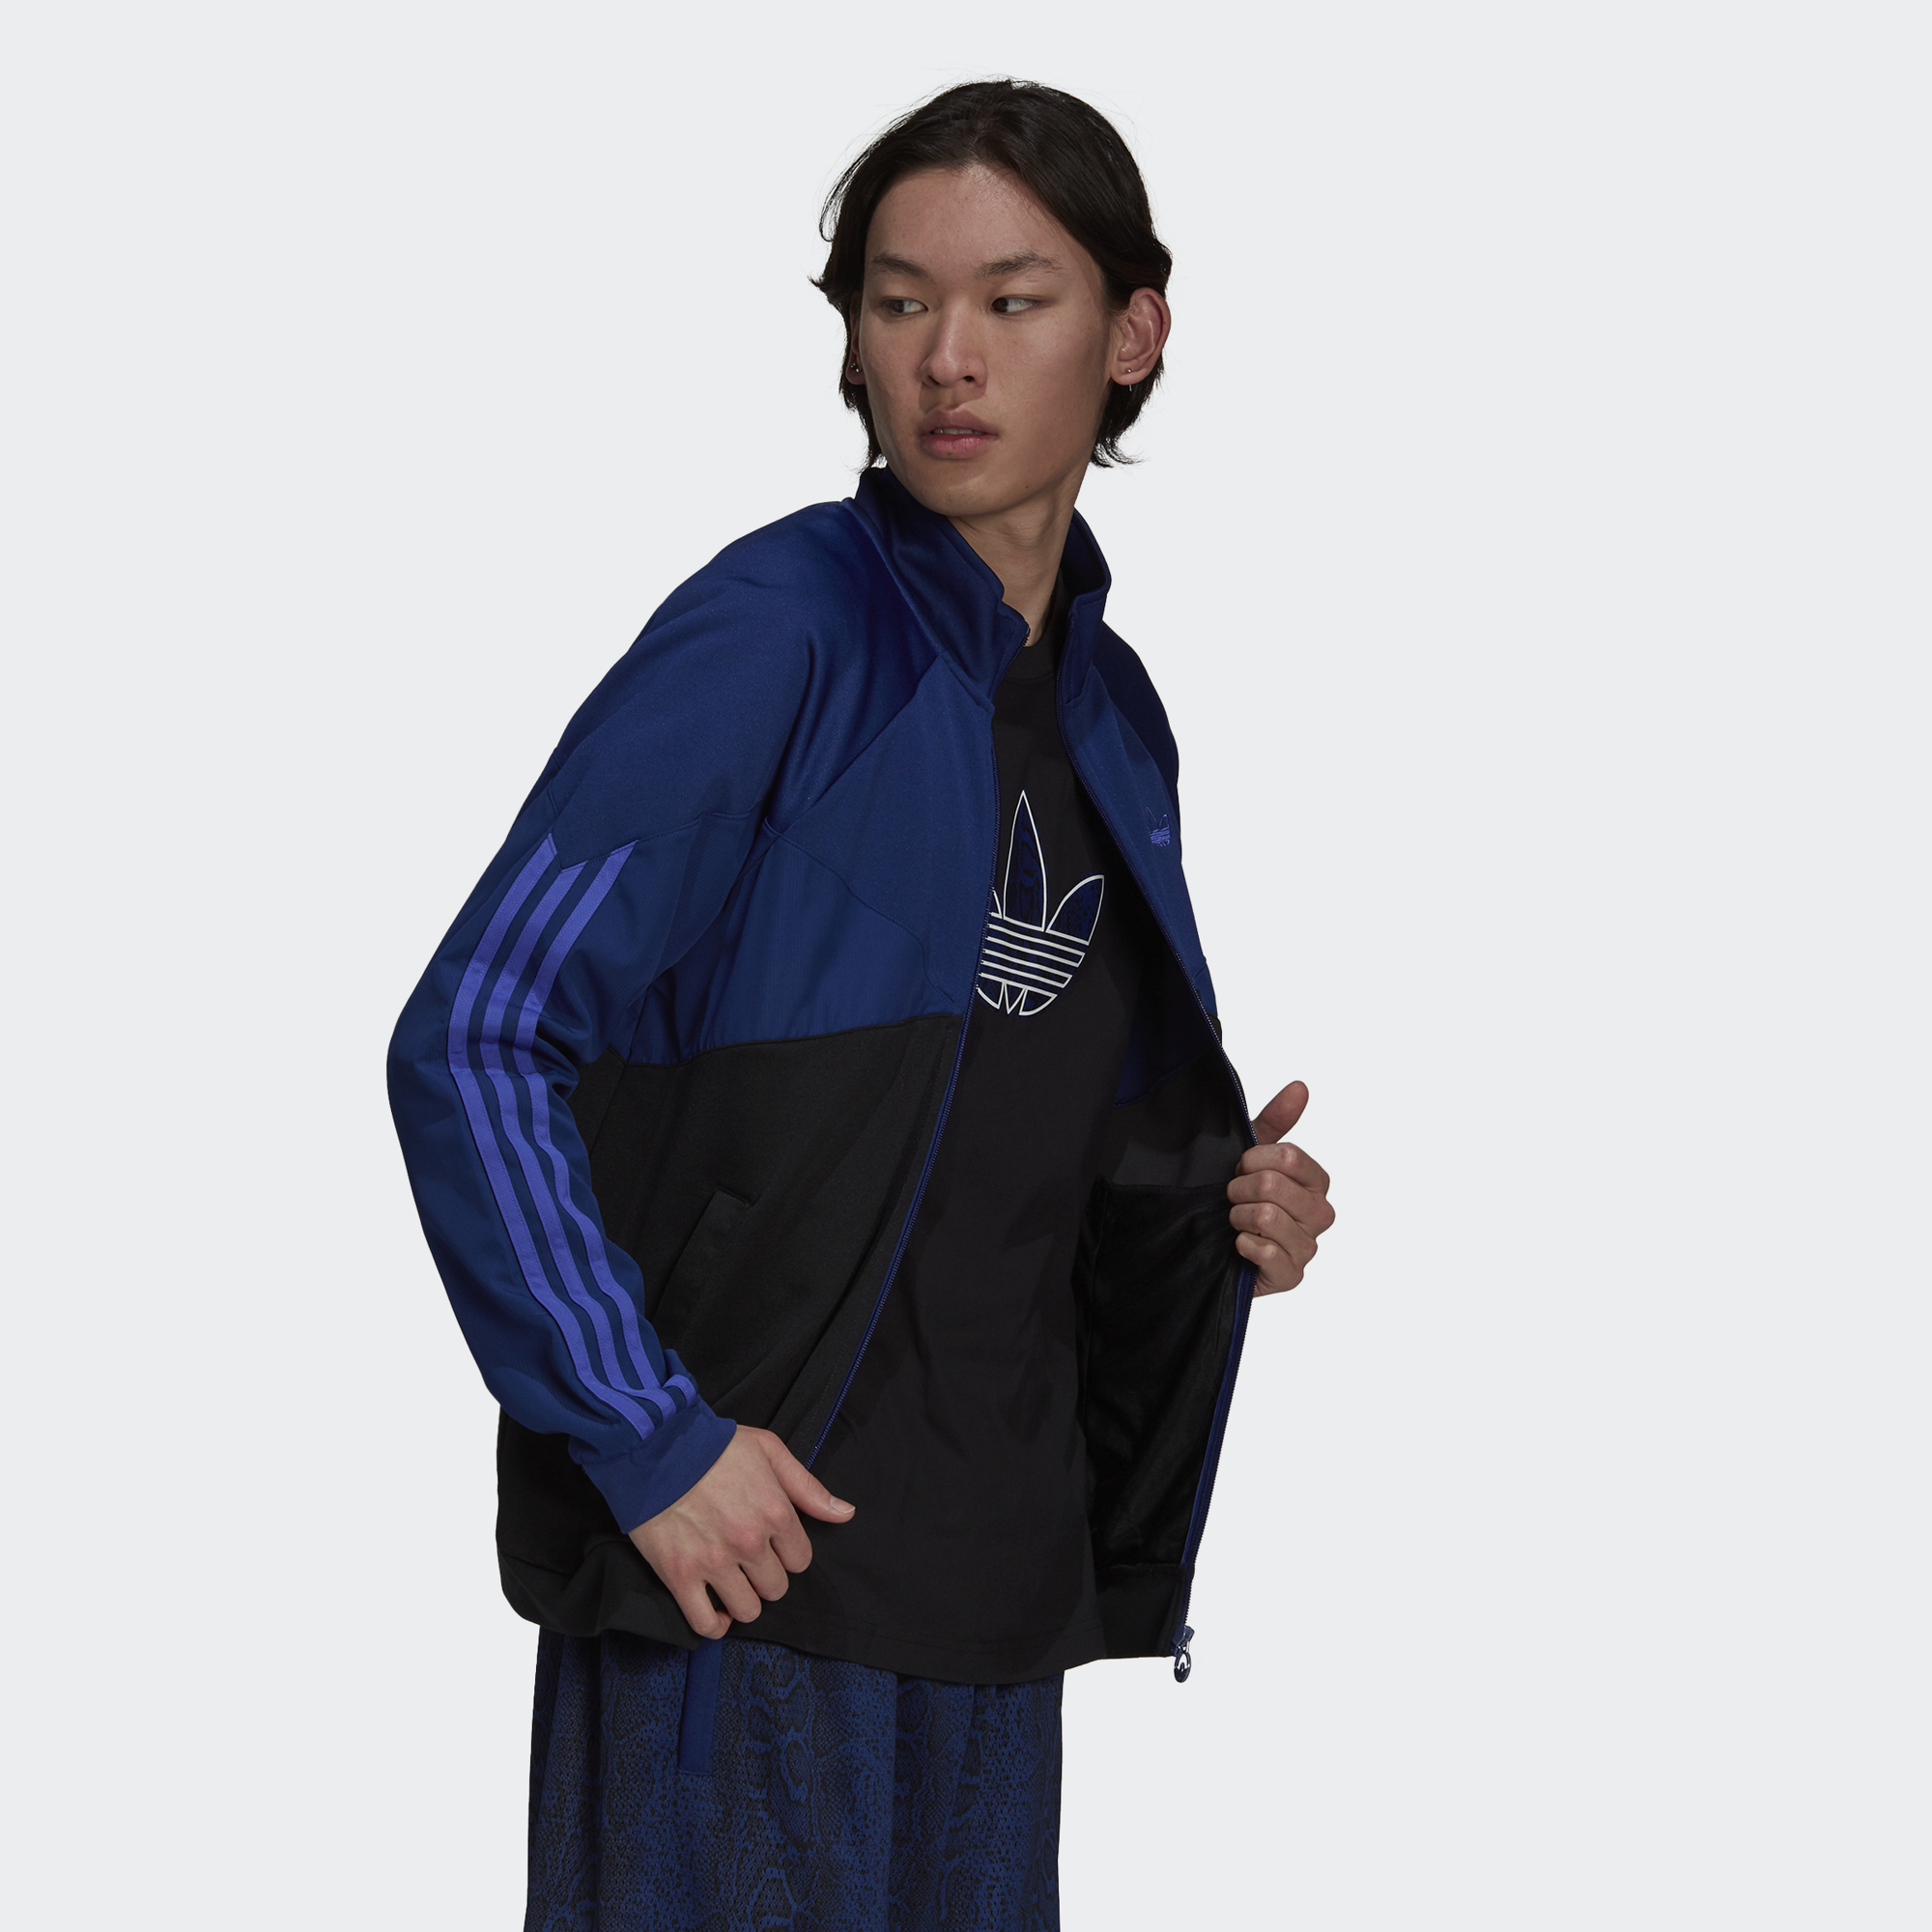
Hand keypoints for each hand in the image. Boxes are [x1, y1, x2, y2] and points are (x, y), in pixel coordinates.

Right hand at [627, 1425, 853, 1638]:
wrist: (656, 1446)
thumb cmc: (715, 1445)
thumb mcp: (770, 1451)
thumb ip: (808, 1488)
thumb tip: (845, 1514)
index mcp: (775, 1512)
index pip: (800, 1560)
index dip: (787, 1553)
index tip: (771, 1544)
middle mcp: (749, 1542)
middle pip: (776, 1587)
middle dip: (766, 1576)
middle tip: (748, 1559)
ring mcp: (714, 1562)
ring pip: (748, 1610)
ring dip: (743, 1600)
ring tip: (732, 1581)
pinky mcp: (680, 1576)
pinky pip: (705, 1623)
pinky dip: (714, 1624)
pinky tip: (716, 1609)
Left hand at [1227, 1080, 1334, 1296]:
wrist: (1212, 1246)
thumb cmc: (1238, 1197)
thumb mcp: (1251, 1156)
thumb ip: (1276, 1121)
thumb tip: (1300, 1087)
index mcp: (1315, 1182)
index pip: (1290, 1158)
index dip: (1253, 1159)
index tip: (1239, 1168)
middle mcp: (1319, 1214)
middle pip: (1274, 1186)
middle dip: (1239, 1189)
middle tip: (1232, 1198)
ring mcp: (1308, 1247)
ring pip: (1267, 1217)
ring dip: (1238, 1217)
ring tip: (1234, 1222)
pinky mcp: (1291, 1276)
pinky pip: (1267, 1253)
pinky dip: (1243, 1246)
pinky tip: (1239, 1246)